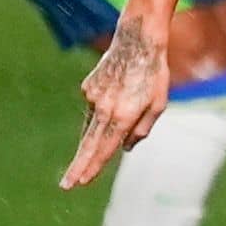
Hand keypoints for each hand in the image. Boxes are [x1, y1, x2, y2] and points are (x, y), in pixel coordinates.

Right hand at [61, 22, 170, 188]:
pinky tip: (114, 104)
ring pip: (90, 127)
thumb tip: (125, 148)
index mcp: (123, 114)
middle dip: (78, 166)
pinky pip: (93, 109)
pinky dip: (100, 114)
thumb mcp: (158, 104)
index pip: (105, 147)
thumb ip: (142, 129)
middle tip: (66, 186)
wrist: (137, 40)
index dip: (94, 167)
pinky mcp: (88, 87)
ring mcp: (93, 96)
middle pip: (89, 143)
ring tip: (97, 143)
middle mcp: (104, 108)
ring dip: (91, 141)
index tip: (81, 182)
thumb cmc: (154, 74)